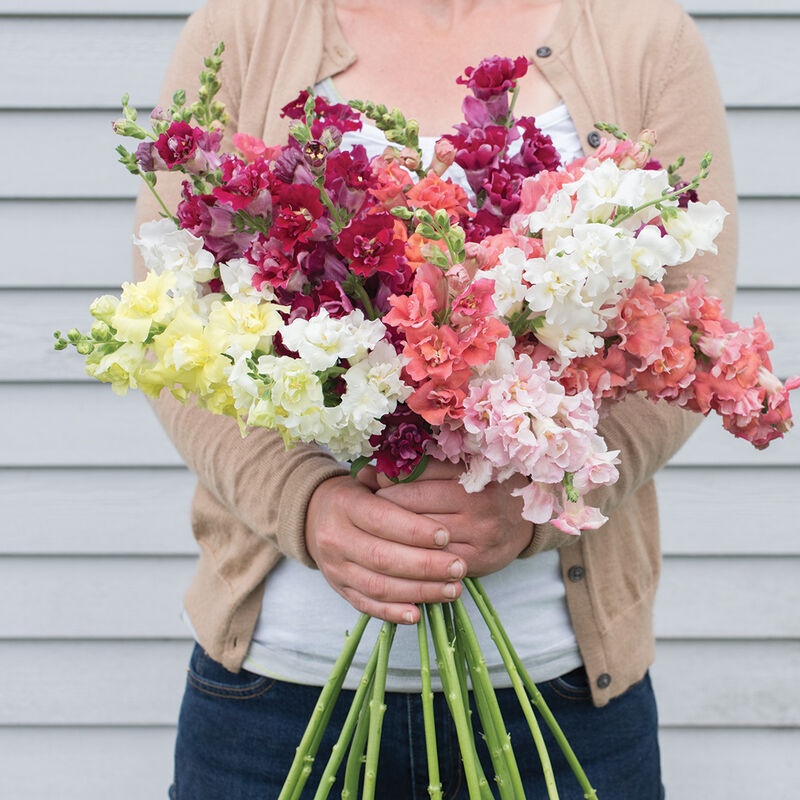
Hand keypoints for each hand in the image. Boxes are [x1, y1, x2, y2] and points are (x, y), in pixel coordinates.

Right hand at [305, 474, 464, 624]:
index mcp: (345, 505)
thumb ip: (397, 483)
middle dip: (425, 565)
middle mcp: (336, 538)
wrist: (317, 517)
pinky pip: (367, 606)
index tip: (446, 536)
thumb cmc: (357, 496)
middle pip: (382, 557)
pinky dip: (393, 613)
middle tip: (458, 567)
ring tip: (453, 589)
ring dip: (419, 591)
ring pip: (378, 586)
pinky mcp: (340, 590)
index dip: (415, 530)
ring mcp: (336, 568)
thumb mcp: (371, 481)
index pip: (381, 519)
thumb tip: (425, 478)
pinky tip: (419, 614)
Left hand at [374, 460, 533, 576]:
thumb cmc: (485, 489)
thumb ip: (416, 469)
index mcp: (471, 471)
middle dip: (384, 506)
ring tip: (376, 530)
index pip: (416, 473)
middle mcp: (477, 501)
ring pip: (420, 535)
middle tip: (367, 509)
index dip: (388, 478)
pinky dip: (412, 556)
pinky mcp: (478, 561)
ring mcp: (479, 533)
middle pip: (413, 503)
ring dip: (392, 534)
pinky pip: (434, 561)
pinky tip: (398, 552)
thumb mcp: (458, 470)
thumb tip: (365, 474)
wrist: (526, 521)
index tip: (374, 482)